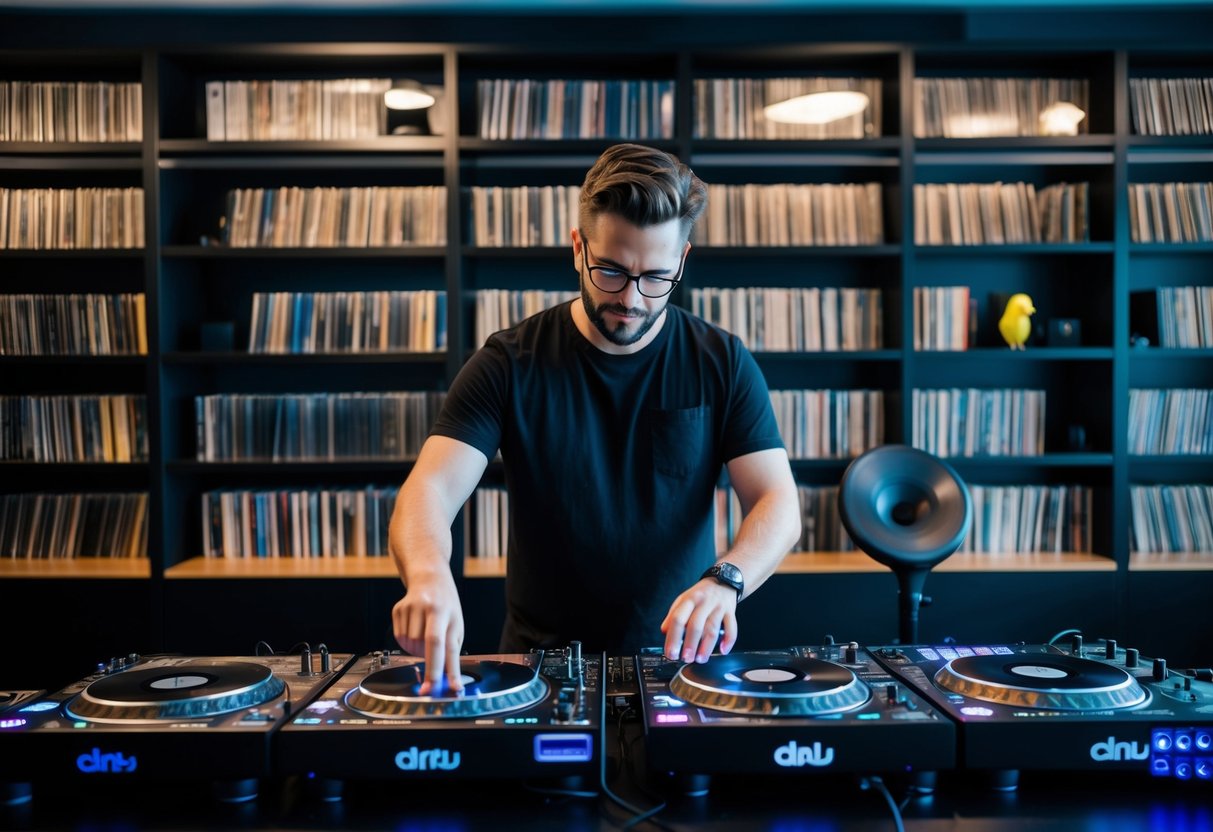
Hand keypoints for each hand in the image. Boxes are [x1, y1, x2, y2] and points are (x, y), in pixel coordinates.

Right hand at [391, 569, 464, 694]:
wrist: (429, 578)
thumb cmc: (446, 606)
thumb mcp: (456, 624)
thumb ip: (451, 650)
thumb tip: (449, 681)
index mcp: (445, 611)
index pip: (443, 643)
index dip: (445, 668)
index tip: (447, 688)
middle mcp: (428, 607)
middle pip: (426, 644)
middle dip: (430, 670)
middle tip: (430, 688)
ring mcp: (410, 607)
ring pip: (410, 644)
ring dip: (418, 651)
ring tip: (426, 637)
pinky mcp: (397, 609)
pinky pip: (400, 638)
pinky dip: (408, 642)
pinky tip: (415, 629)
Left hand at [659, 579, 738, 663]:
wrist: (723, 581)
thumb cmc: (701, 594)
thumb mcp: (683, 599)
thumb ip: (673, 615)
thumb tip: (665, 632)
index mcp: (689, 600)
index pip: (678, 618)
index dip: (673, 637)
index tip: (671, 652)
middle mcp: (704, 603)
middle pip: (696, 625)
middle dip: (690, 644)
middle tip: (686, 658)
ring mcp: (718, 607)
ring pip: (713, 628)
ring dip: (707, 646)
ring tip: (700, 659)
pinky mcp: (731, 611)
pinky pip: (731, 627)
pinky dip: (728, 640)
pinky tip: (723, 650)